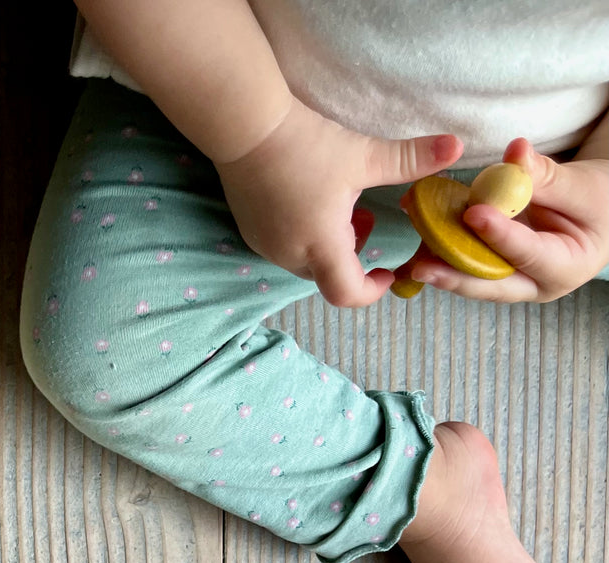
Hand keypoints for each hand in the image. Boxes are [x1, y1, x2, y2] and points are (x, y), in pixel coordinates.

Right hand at [214, 97, 462, 306]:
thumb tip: (457, 147)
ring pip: (307, 261)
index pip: (349, 294)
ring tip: (337, 205)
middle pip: (329, 277)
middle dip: (353, 257)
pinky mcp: (250, 232)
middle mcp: (291, 256)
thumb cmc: (305, 145)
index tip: (388, 270)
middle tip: (364, 219)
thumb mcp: (363, 155)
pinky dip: (304, 236)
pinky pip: (285, 248)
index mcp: (322, 246)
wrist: (245, 127)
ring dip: (329, 245)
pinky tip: (307, 199)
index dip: (373, 290)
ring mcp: (266, 246)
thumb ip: (410, 159)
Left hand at [402, 138, 608, 302]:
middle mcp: (534, 284)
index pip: (527, 254)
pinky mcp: (491, 269)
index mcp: (565, 268)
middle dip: (454, 276)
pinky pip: (463, 265)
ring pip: (471, 280)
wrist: (597, 210)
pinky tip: (416, 243)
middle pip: (490, 285)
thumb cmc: (597, 199)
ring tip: (409, 260)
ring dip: (440, 267)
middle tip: (422, 267)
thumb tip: (516, 153)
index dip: (500, 235)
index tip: (474, 214)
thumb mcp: (583, 186)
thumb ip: (546, 175)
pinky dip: (440, 253)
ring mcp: (510, 281)